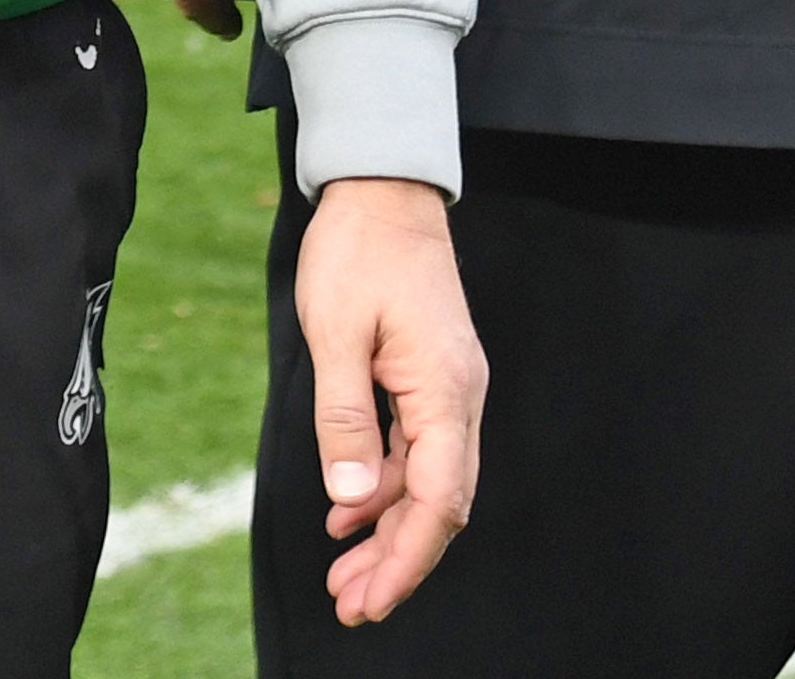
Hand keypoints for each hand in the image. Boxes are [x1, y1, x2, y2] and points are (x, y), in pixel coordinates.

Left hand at [292, 177, 483, 624]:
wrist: (383, 188)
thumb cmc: (358, 250)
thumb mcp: (334, 334)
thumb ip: (342, 419)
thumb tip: (349, 500)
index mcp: (445, 389)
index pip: (438, 499)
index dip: (407, 558)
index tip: (370, 598)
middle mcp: (460, 396)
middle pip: (440, 503)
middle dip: (398, 561)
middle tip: (351, 605)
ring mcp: (449, 389)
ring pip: (427, 483)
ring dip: (388, 531)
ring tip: (342, 574)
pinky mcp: (431, 381)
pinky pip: (415, 452)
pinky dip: (383, 488)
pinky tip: (347, 514)